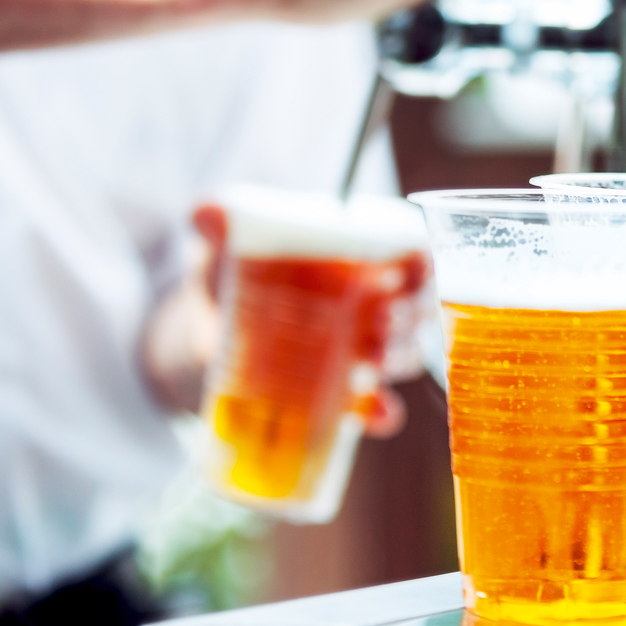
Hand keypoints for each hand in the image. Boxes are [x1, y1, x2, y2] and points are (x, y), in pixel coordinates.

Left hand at [142, 204, 409, 438]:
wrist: (202, 331)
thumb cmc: (230, 273)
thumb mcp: (225, 242)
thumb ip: (220, 221)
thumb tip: (207, 211)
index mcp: (357, 260)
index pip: (414, 258)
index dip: (422, 266)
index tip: (408, 272)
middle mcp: (371, 306)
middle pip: (417, 310)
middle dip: (409, 318)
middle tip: (383, 320)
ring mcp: (361, 354)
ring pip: (405, 356)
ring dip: (398, 360)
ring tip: (371, 364)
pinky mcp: (343, 397)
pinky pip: (379, 408)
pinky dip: (382, 414)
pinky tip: (374, 414)